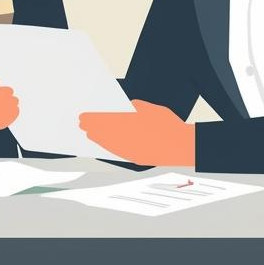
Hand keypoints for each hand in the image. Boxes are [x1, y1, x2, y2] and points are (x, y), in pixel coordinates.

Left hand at [79, 100, 193, 166]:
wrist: (182, 146)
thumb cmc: (168, 126)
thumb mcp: (151, 109)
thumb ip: (136, 106)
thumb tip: (128, 106)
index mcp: (128, 123)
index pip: (103, 120)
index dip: (92, 119)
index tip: (83, 116)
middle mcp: (125, 137)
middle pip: (103, 132)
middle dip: (92, 127)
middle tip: (81, 124)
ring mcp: (129, 149)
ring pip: (107, 144)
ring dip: (97, 138)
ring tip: (90, 134)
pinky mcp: (134, 158)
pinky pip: (116, 152)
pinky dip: (108, 147)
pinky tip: (104, 145)